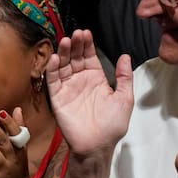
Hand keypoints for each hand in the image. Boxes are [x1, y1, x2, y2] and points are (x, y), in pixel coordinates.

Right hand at [46, 29, 133, 157]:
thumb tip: (126, 56)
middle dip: (75, 45)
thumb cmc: (112, 124)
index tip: (86, 33)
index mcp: (95, 79)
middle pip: (74, 57)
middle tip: (76, 34)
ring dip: (63, 53)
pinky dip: (52, 69)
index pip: (89, 57)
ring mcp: (67, 88)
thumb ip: (124, 77)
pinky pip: (52, 80)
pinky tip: (55, 59)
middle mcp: (79, 80)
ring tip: (65, 41)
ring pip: (62, 65)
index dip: (87, 45)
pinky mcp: (56, 97)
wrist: (97, 144)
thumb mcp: (124, 99)